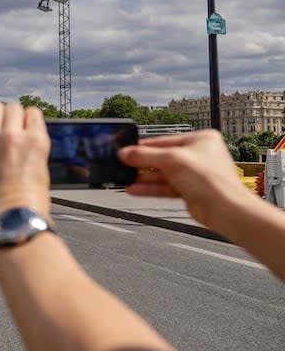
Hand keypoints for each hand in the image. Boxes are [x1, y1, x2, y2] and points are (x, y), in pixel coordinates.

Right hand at [118, 129, 253, 229]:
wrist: (226, 211)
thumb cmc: (212, 181)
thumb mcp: (172, 161)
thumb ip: (145, 156)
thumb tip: (125, 153)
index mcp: (200, 140)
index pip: (164, 141)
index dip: (144, 146)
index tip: (126, 150)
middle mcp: (197, 155)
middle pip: (162, 158)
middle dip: (142, 164)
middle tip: (123, 165)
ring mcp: (193, 174)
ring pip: (162, 174)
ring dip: (143, 178)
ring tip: (125, 179)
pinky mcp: (189, 190)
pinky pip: (165, 187)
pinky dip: (150, 188)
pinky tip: (134, 189)